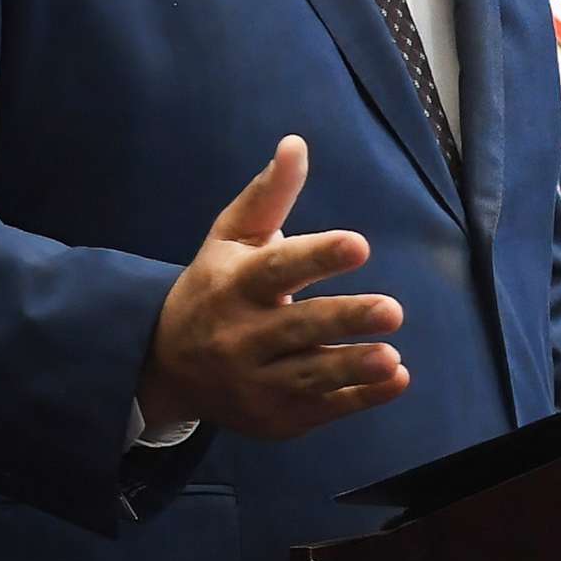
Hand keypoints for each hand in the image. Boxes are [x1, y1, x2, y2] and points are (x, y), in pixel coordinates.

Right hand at [139, 135, 410, 438]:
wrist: (166, 368)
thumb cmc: (213, 288)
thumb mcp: (230, 238)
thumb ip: (268, 195)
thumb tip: (297, 143)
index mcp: (236, 285)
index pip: (278, 269)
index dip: (318, 256)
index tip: (359, 244)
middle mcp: (242, 336)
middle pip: (298, 327)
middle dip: (344, 319)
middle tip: (392, 310)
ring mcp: (257, 382)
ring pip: (310, 375)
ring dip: (352, 366)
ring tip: (392, 357)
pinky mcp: (276, 417)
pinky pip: (322, 409)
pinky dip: (359, 399)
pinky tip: (395, 381)